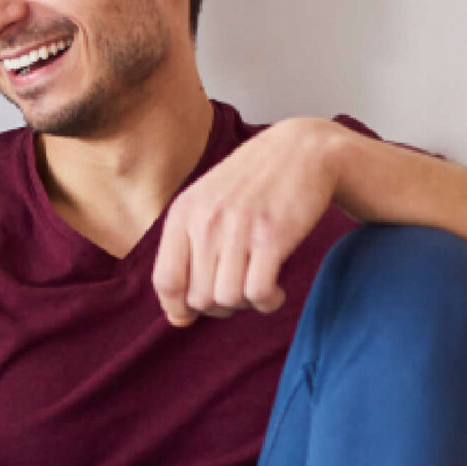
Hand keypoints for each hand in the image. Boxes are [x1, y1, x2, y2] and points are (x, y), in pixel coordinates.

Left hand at [154, 117, 344, 327]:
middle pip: (198, 298)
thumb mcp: (206, 203)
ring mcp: (238, 229)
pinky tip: (275, 292)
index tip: (191, 315)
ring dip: (244, 305)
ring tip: (256, 287)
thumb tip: (177, 314)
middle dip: (218, 307)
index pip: (165, 281)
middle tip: (237, 291)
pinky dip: (267, 303)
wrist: (301, 150)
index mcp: (182, 214)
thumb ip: (187, 249)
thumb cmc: (252, 183)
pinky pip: (258, 294)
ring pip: (227, 300)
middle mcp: (205, 222)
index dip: (177, 309)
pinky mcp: (272, 237)